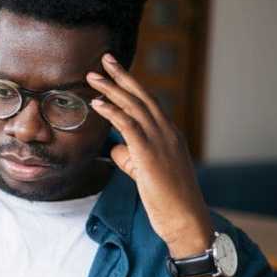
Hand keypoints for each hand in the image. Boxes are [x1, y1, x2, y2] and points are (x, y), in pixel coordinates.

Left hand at [86, 53, 212, 255]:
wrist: (185, 218)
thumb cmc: (165, 198)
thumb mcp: (144, 171)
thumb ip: (130, 155)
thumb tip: (114, 145)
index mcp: (168, 133)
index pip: (147, 101)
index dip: (129, 84)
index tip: (113, 69)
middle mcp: (166, 131)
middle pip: (141, 96)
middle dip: (121, 76)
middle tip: (104, 58)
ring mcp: (160, 141)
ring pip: (134, 106)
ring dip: (111, 89)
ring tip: (91, 76)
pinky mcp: (150, 154)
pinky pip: (129, 126)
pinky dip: (112, 112)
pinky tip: (97, 103)